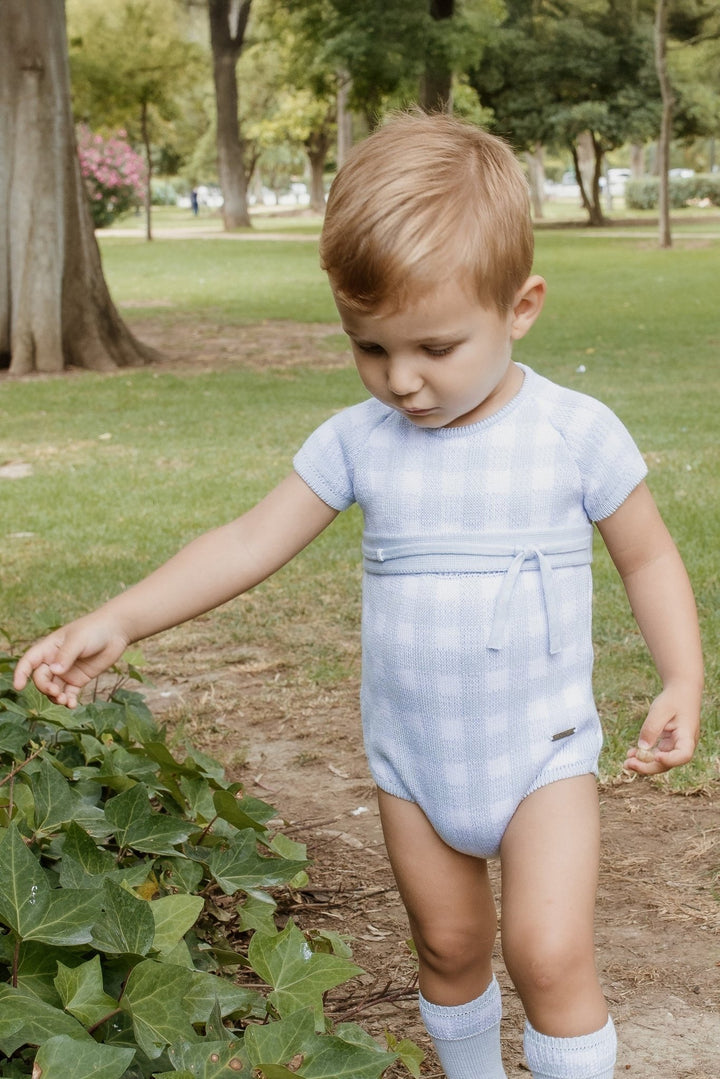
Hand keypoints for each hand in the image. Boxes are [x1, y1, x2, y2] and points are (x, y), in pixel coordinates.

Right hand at [12, 615, 129, 707]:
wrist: (116, 631)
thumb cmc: (94, 630)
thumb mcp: (78, 640)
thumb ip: (66, 656)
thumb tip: (54, 671)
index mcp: (49, 648)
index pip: (29, 662)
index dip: (21, 673)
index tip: (19, 686)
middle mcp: (54, 661)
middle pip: (41, 678)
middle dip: (45, 687)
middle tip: (56, 692)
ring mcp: (66, 672)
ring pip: (53, 689)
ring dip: (55, 697)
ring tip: (65, 701)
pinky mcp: (79, 679)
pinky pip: (69, 693)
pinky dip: (68, 700)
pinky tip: (72, 704)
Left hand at [625, 685, 700, 775]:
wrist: (681, 692)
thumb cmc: (673, 699)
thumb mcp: (660, 710)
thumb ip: (651, 728)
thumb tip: (642, 748)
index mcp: (688, 736)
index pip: (683, 755)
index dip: (670, 760)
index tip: (656, 756)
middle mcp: (683, 745)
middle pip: (668, 764)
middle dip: (648, 767)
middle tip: (629, 764)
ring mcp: (675, 746)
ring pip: (660, 762)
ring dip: (643, 764)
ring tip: (626, 763)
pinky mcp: (667, 744)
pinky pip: (655, 754)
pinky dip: (644, 756)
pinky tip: (630, 754)